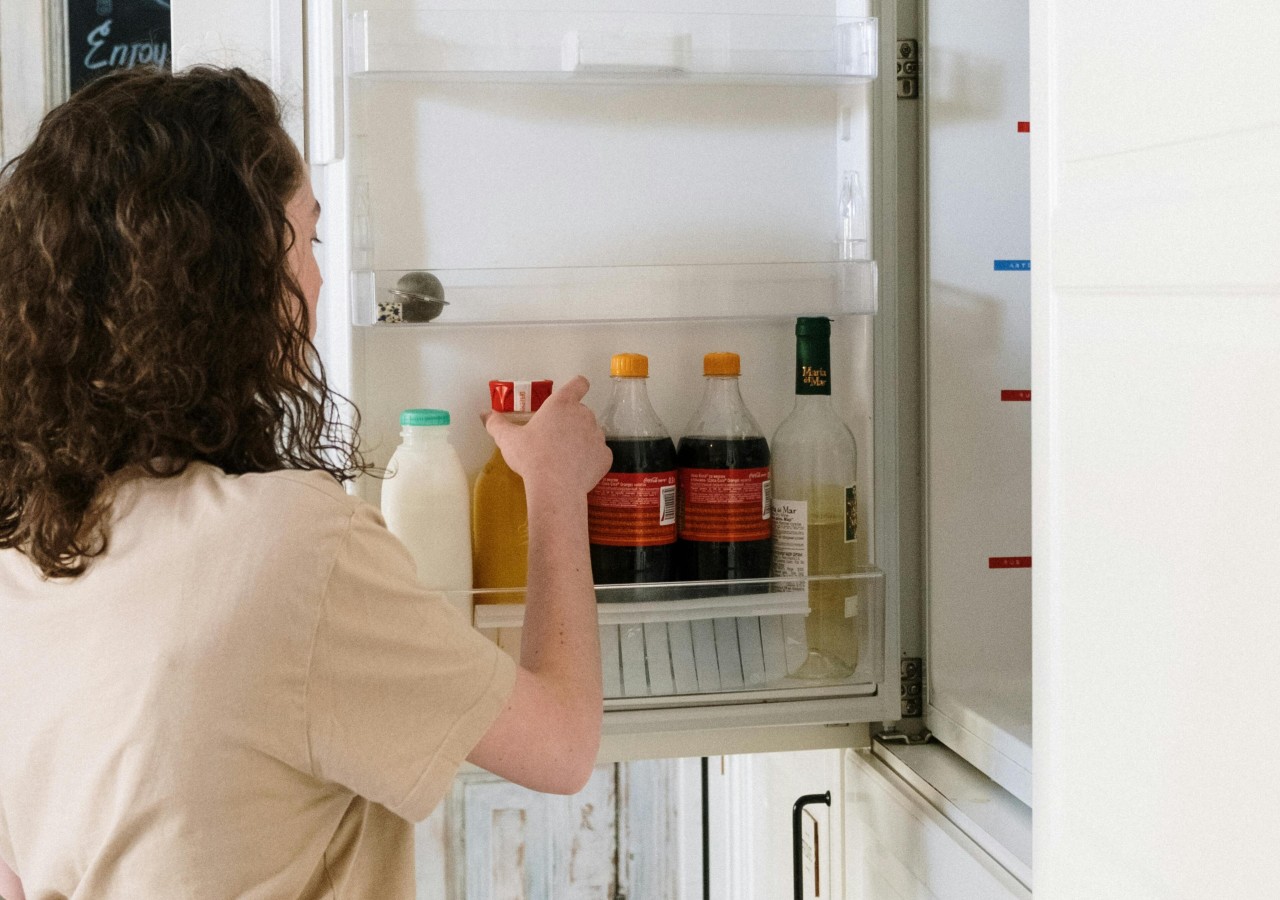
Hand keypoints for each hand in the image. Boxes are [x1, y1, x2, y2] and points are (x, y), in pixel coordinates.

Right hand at [484, 375, 611, 497]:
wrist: (556, 488)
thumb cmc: (532, 457)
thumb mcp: (508, 440)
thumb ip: (496, 424)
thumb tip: (484, 414)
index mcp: (562, 404)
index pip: (578, 384)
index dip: (577, 386)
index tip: (573, 393)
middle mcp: (584, 415)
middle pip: (581, 411)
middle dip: (571, 422)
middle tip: (554, 438)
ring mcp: (598, 435)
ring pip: (591, 433)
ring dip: (581, 440)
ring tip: (564, 457)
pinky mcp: (605, 456)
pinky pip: (598, 454)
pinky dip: (590, 460)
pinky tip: (576, 470)